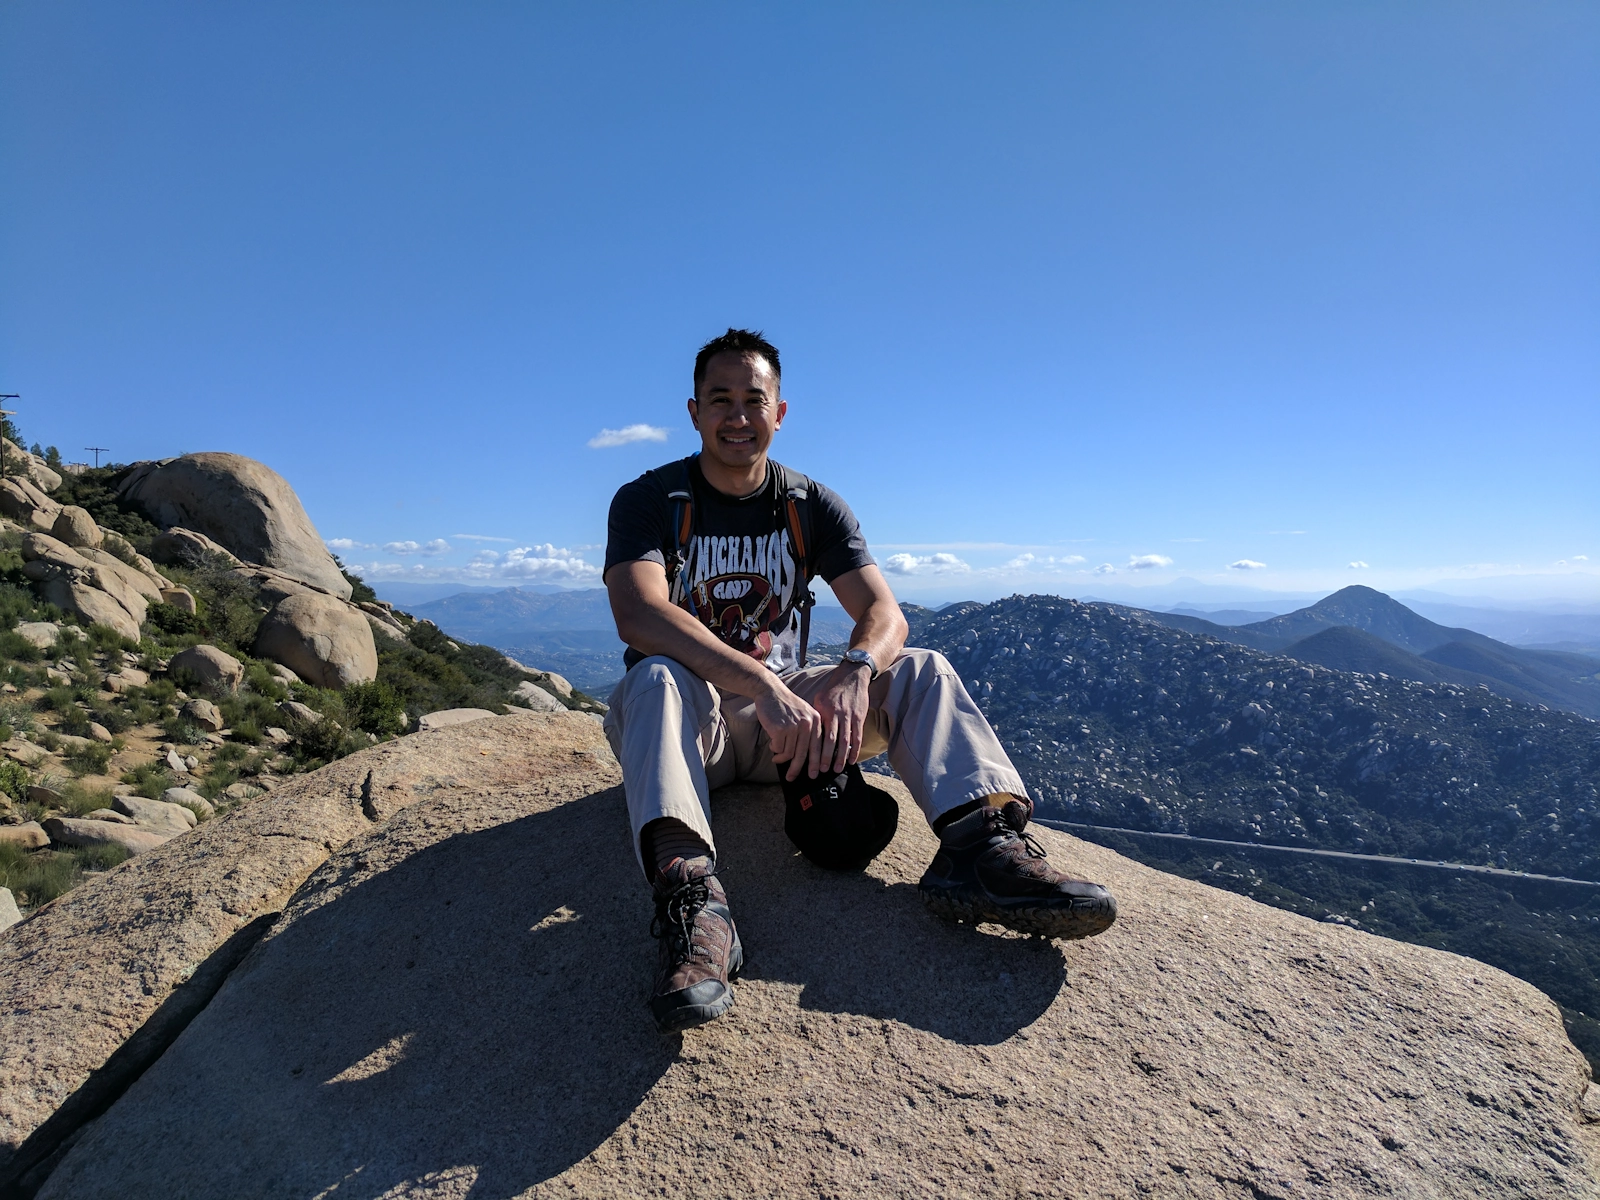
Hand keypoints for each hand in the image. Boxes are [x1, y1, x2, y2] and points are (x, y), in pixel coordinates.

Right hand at [753, 679, 821, 781]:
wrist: (770, 692)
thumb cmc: (786, 706)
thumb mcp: (804, 714)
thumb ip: (809, 731)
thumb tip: (809, 756)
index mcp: (816, 721)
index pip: (818, 747)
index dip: (817, 763)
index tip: (815, 774)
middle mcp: (807, 724)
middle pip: (804, 754)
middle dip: (798, 769)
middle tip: (792, 777)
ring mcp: (794, 726)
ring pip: (789, 753)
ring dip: (781, 758)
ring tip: (777, 758)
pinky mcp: (780, 729)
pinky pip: (778, 748)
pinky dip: (774, 750)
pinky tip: (772, 746)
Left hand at [809, 662, 870, 776]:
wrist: (852, 676)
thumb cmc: (833, 689)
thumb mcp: (820, 699)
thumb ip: (815, 715)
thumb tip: (806, 732)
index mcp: (824, 710)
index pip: (818, 733)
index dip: (814, 749)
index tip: (809, 761)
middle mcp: (836, 714)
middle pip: (831, 740)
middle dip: (826, 757)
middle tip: (822, 770)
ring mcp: (849, 716)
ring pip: (845, 740)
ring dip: (841, 757)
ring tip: (836, 769)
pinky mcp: (859, 717)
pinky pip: (858, 736)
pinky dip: (855, 749)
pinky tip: (852, 760)